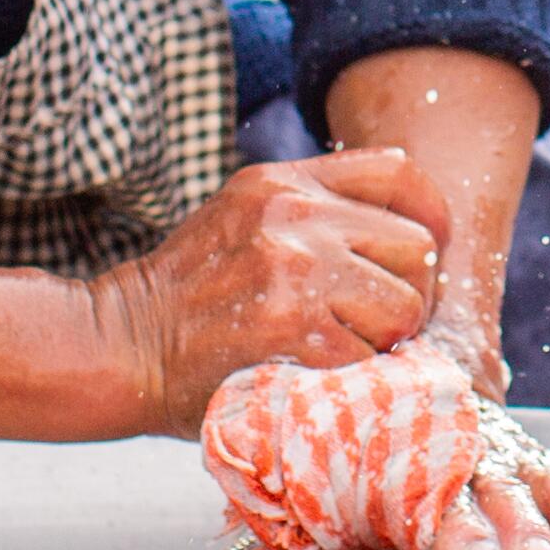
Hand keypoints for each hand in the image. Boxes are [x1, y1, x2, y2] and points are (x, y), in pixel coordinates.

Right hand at [91, 150, 438, 426]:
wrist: (120, 346)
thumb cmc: (184, 298)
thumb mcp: (239, 220)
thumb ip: (307, 213)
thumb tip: (392, 233)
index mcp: (282, 182)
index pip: (397, 173)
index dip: (429, 214)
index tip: (429, 250)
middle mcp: (294, 214)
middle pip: (415, 246)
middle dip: (405, 293)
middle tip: (369, 324)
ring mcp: (297, 269)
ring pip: (405, 304)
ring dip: (384, 339)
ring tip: (338, 350)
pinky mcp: (296, 327)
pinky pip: (371, 354)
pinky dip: (352, 375)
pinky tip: (313, 374)